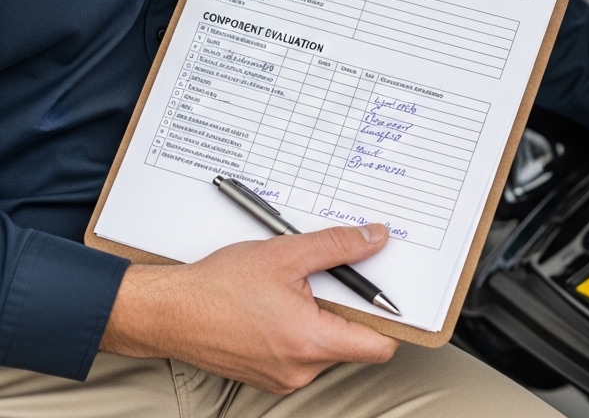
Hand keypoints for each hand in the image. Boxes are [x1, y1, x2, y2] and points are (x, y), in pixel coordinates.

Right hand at [100, 224, 398, 393]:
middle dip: (352, 308)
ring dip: (324, 316)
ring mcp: (282, 376)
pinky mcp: (267, 374)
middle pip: (354, 342)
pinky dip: (302, 327)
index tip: (394, 295)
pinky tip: (281, 303)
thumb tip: (374, 239)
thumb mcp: (286, 253)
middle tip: (337, 277)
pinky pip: (302, 353)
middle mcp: (300, 369)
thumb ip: (338, 246)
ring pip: (327, 346)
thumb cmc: (217, 287)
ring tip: (299, 287)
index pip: (380, 346)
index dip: (392, 319)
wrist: (167, 312)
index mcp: (311, 342)